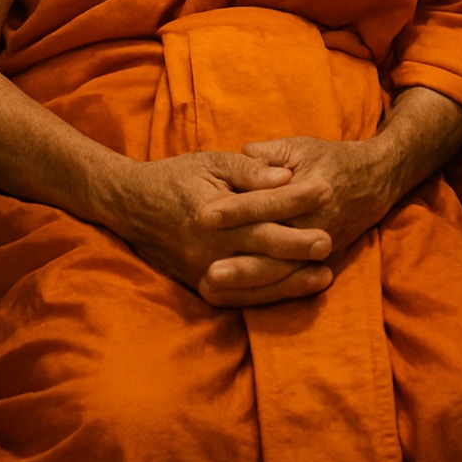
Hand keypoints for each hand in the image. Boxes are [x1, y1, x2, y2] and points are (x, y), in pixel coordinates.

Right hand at [111, 150, 333, 308]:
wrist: (130, 204)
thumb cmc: (176, 176)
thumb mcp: (212, 162)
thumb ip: (250, 170)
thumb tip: (286, 177)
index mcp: (213, 212)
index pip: (263, 210)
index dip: (297, 204)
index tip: (326, 194)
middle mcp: (208, 247)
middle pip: (263, 251)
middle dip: (300, 250)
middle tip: (330, 245)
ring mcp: (202, 271)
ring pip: (255, 283)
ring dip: (291, 282)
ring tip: (324, 277)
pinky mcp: (198, 286)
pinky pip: (238, 299)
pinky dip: (267, 297)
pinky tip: (290, 291)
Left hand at [200, 136, 390, 280]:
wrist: (374, 181)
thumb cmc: (330, 159)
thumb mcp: (300, 146)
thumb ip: (269, 153)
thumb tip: (241, 155)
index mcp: (312, 189)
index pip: (269, 202)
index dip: (236, 209)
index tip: (204, 216)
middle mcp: (319, 223)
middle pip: (275, 247)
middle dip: (242, 261)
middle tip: (207, 269)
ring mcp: (323, 248)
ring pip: (282, 273)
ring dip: (248, 283)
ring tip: (214, 287)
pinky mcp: (322, 264)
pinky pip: (290, 284)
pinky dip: (262, 293)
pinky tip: (233, 297)